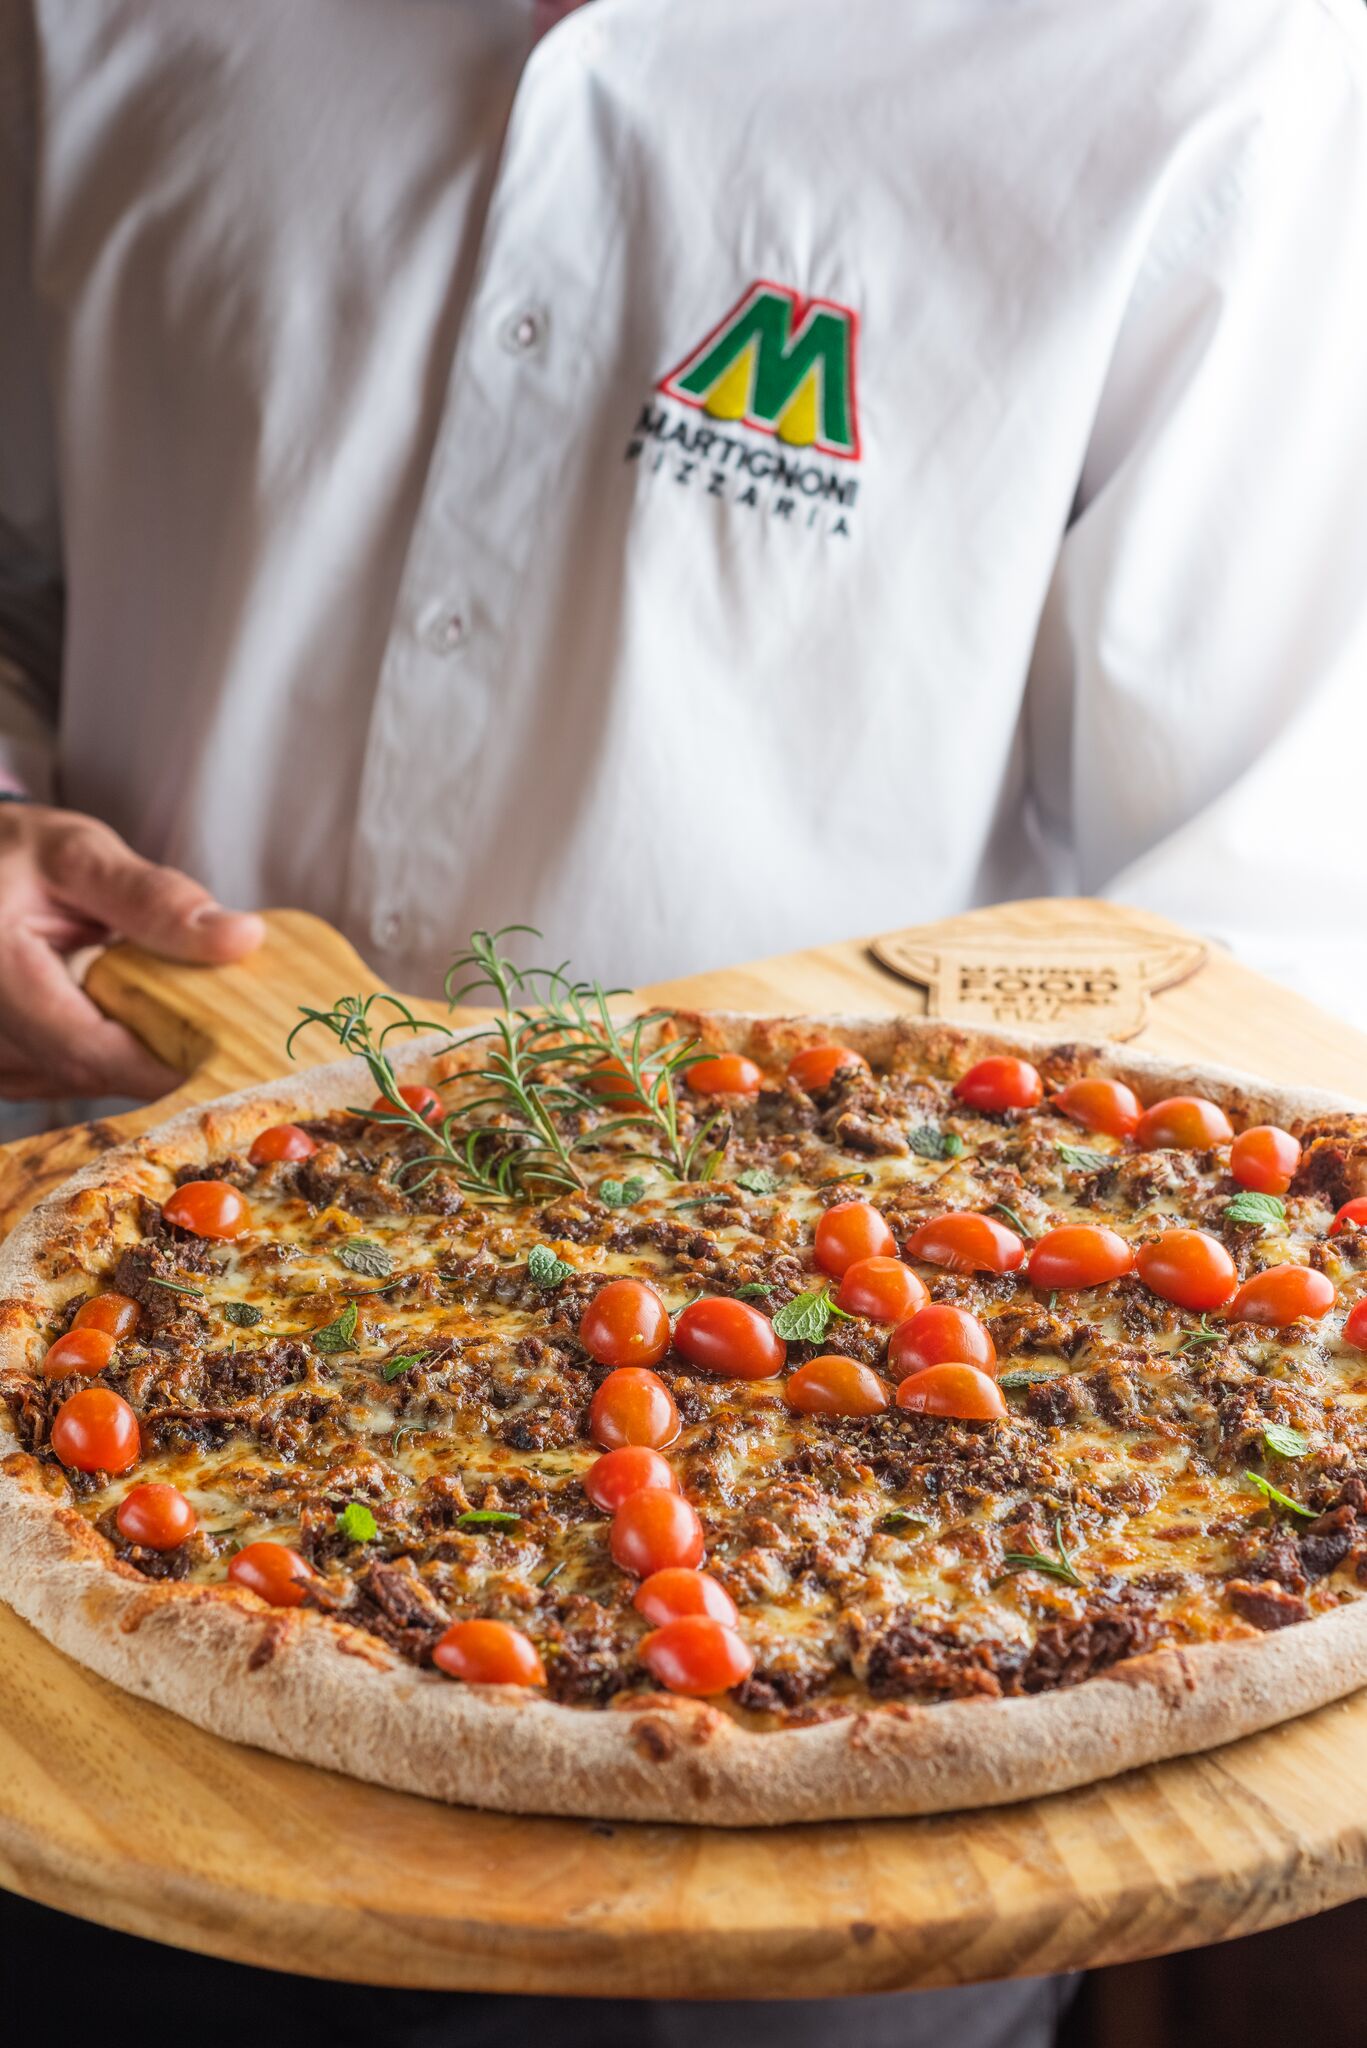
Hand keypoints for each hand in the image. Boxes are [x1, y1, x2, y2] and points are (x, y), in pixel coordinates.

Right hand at [0, 804, 263, 1099]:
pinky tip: (127, 1016)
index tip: (238, 1057)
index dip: (166, 1066)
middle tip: (228, 1029)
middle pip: (87, 1073)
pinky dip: (105, 1053)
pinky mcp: (0, 1067)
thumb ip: (153, 900)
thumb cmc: (13, 855)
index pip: (87, 1050)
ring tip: (175, 1011)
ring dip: (133, 1056)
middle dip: (161, 1058)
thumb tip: (241, 937)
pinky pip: (61, 1079)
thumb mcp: (78, 856)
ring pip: (77, 1084)